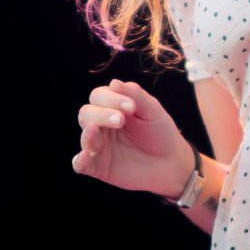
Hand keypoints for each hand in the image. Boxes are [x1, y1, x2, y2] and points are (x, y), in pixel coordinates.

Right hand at [73, 79, 193, 197]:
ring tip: (97, 131)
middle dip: (101, 114)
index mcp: (112, 107)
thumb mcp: (151, 110)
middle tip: (121, 120)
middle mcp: (101, 124)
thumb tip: (114, 83)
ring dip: (89, 134)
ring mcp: (99, 146)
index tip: (131, 107)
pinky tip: (84, 157)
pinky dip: (79, 161)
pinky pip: (81, 165)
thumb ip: (135, 95)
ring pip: (85, 136)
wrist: (169, 161)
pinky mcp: (99, 167)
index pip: (99, 96)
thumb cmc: (159, 131)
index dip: (111, 98)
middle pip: (86, 113)